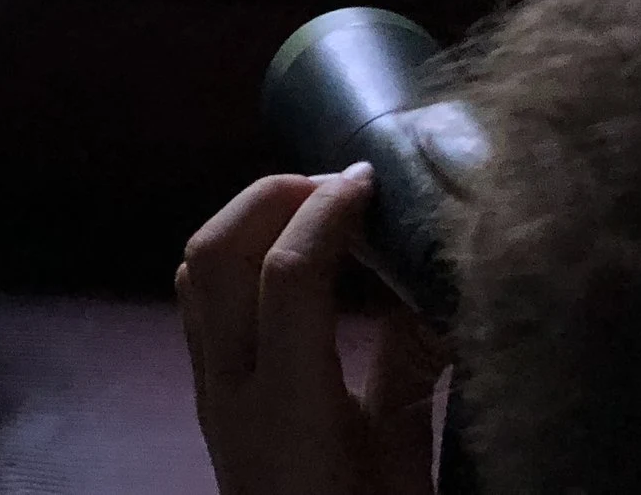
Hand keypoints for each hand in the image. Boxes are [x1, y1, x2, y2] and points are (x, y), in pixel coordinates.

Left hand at [177, 166, 447, 494]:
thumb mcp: (404, 459)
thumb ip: (416, 369)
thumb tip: (442, 287)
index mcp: (289, 413)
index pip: (288, 274)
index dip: (329, 209)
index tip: (375, 181)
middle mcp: (231, 394)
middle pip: (216, 252)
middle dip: (274, 195)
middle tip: (342, 187)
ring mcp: (208, 393)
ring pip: (198, 270)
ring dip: (250, 219)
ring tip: (318, 211)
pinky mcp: (206, 395)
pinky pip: (200, 300)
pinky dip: (237, 254)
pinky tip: (293, 261)